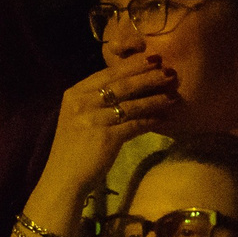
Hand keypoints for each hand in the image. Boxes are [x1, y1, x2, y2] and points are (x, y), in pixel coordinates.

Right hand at [41, 59, 177, 203]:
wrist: (63, 178)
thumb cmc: (74, 148)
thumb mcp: (78, 117)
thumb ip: (96, 101)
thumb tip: (128, 85)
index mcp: (75, 93)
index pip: (107, 73)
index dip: (132, 65)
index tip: (153, 58)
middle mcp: (82, 103)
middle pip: (121, 85)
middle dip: (148, 77)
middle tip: (170, 71)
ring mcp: (93, 120)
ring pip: (131, 105)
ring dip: (155, 99)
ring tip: (174, 95)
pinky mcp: (105, 138)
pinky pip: (134, 125)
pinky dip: (151, 121)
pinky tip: (164, 119)